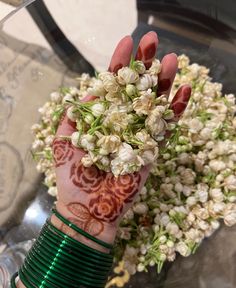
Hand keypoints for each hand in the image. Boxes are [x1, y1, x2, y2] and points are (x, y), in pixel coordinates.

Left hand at [53, 32, 190, 245]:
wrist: (87, 206)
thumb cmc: (72, 175)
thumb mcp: (66, 138)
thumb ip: (76, 113)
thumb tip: (91, 89)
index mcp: (102, 117)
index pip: (113, 85)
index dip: (120, 64)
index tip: (127, 42)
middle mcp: (122, 122)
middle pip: (136, 89)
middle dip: (144, 65)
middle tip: (152, 40)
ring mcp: (139, 135)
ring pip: (154, 104)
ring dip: (164, 82)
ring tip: (171, 60)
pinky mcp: (152, 150)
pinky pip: (166, 127)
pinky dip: (176, 109)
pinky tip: (184, 90)